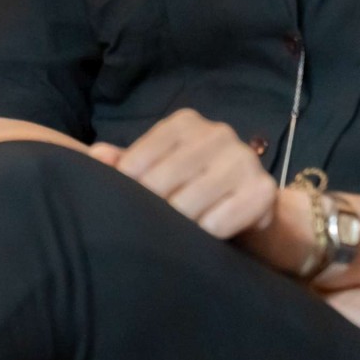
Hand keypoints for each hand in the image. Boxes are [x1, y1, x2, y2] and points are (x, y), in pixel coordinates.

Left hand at [90, 108, 275, 238]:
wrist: (258, 207)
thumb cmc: (196, 186)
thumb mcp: (161, 169)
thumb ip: (128, 163)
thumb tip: (96, 156)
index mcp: (185, 122)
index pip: (140, 157)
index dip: (128, 186)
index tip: (127, 205)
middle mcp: (217, 133)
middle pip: (162, 180)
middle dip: (152, 208)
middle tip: (149, 227)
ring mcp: (243, 159)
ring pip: (188, 202)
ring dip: (178, 225)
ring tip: (175, 234)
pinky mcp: (263, 190)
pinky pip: (218, 221)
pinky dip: (206, 234)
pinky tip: (205, 237)